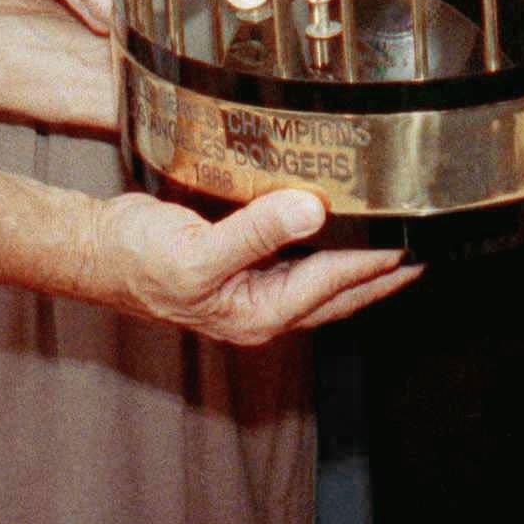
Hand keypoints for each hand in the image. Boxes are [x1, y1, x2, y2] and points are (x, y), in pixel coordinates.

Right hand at [93, 189, 418, 343]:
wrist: (96, 251)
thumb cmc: (138, 260)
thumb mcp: (198, 251)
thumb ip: (257, 231)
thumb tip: (313, 209)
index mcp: (259, 314)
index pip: (332, 284)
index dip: (375, 261)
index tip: (412, 238)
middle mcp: (263, 308)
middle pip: (341, 294)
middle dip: (385, 275)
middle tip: (427, 246)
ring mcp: (254, 290)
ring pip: (324, 281)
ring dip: (361, 264)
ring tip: (398, 237)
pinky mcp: (244, 266)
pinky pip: (300, 261)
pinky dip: (327, 246)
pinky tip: (337, 224)